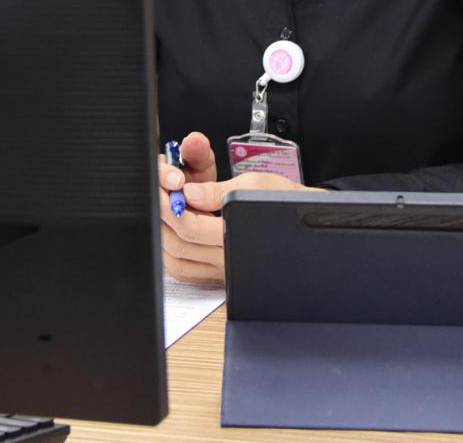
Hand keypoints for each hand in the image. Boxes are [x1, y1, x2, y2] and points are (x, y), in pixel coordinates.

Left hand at [159, 137, 318, 286]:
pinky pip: (183, 270)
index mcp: (240, 238)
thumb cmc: (285, 200)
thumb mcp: (255, 185)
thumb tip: (189, 193)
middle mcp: (228, 262)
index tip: (163, 188)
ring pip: (176, 261)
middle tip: (157, 192)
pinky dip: (169, 250)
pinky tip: (169, 229)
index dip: (171, 207)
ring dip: (162, 233)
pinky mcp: (217, 276)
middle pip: (179, 245)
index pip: (192, 228)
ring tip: (161, 207)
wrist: (305, 221)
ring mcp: (221, 273)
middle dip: (162, 216)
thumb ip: (217, 191)